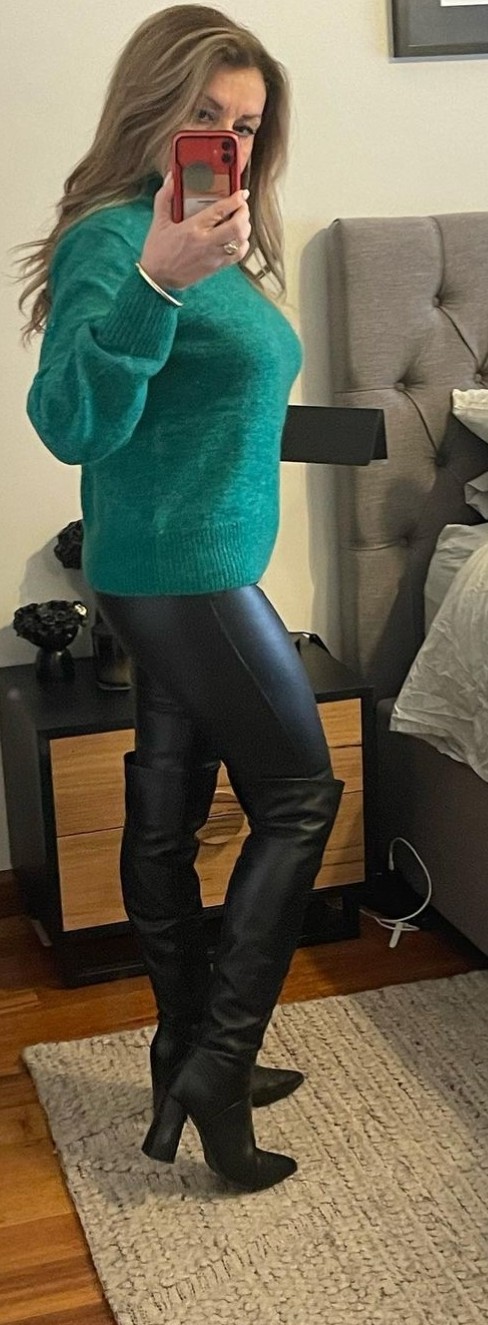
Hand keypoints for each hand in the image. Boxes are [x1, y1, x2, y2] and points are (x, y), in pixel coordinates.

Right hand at [139, 173, 250, 290]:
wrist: (157, 280)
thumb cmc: (157, 251)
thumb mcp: (158, 221)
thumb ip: (165, 197)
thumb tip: (172, 177)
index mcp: (192, 228)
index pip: (220, 210)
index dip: (235, 199)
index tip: (241, 193)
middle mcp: (206, 242)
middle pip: (237, 226)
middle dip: (244, 213)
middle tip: (242, 206)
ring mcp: (213, 256)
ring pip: (241, 241)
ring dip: (245, 228)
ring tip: (241, 220)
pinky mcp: (216, 267)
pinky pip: (238, 255)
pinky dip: (243, 244)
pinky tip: (238, 238)